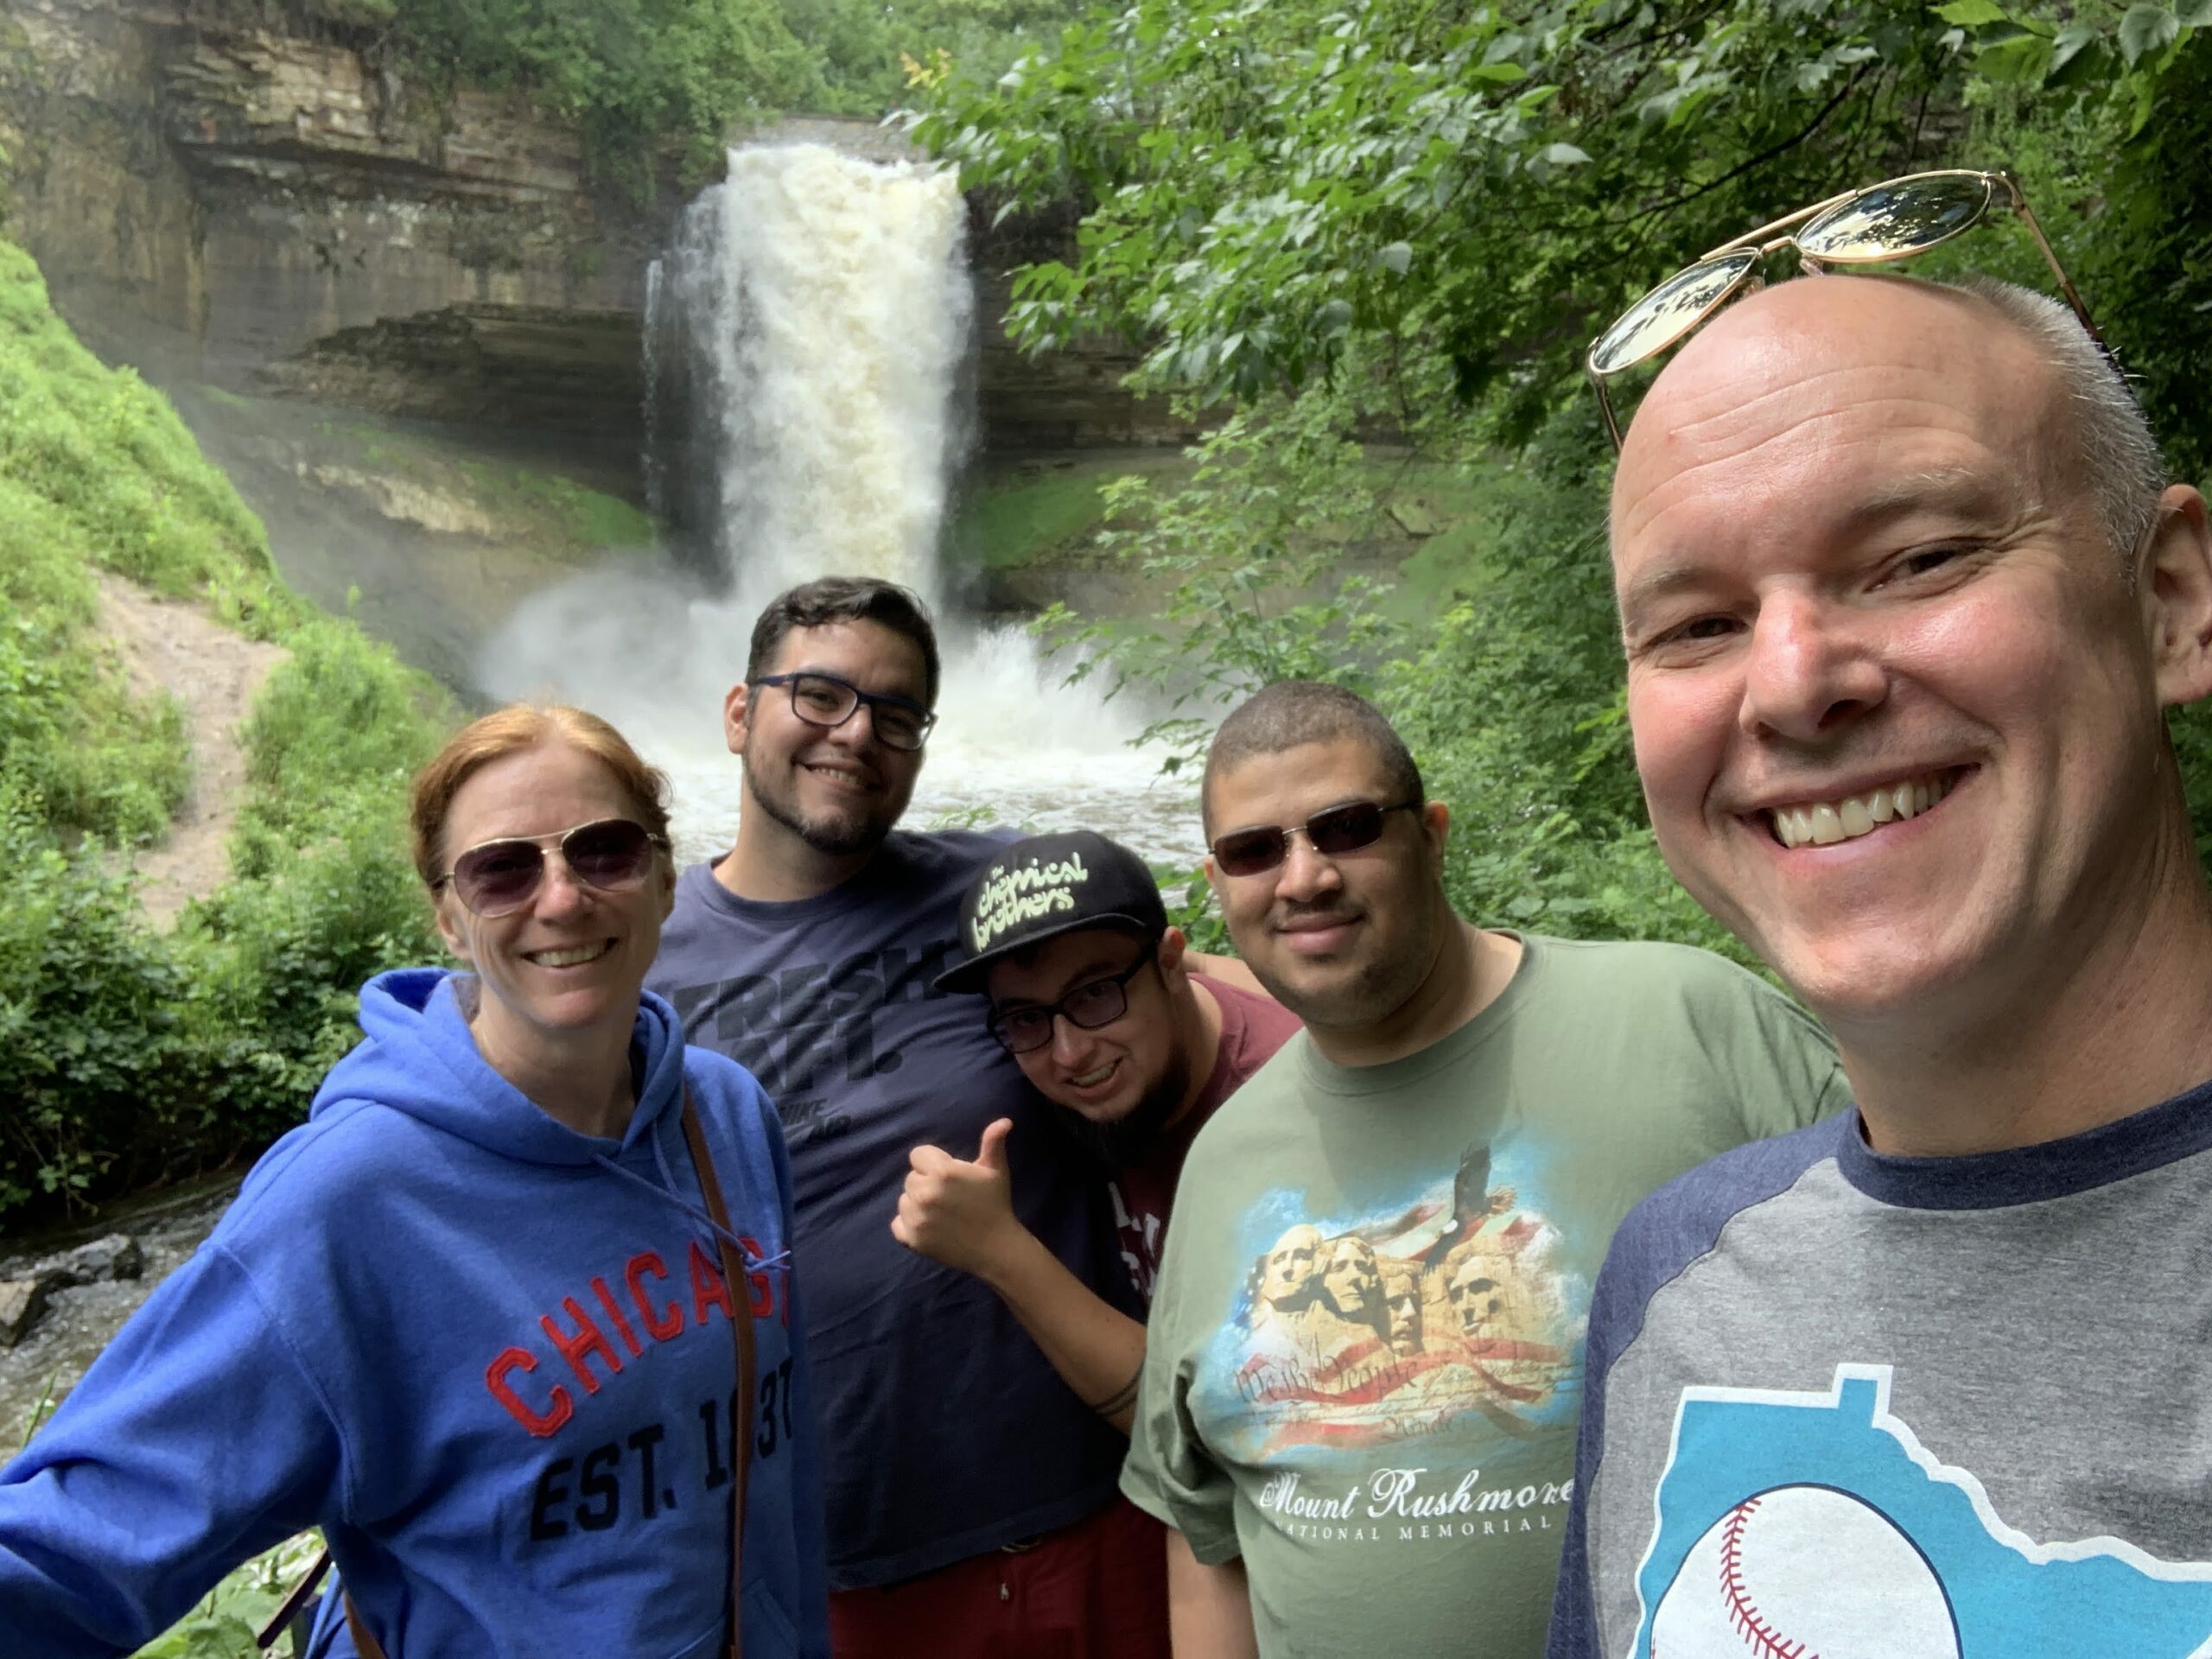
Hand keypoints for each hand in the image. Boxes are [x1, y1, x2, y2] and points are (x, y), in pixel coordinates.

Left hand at [891, 1118, 1024, 1280]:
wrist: (996, 1247)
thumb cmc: (995, 1204)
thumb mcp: (995, 1170)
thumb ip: (993, 1142)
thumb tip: (1004, 1121)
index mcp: (942, 1171)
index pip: (918, 1155)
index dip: (933, 1163)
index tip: (950, 1177)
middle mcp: (924, 1192)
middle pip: (911, 1178)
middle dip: (926, 1183)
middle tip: (948, 1196)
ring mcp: (916, 1218)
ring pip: (904, 1200)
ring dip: (917, 1204)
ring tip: (941, 1212)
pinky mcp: (912, 1239)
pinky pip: (898, 1224)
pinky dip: (908, 1225)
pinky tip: (930, 1227)